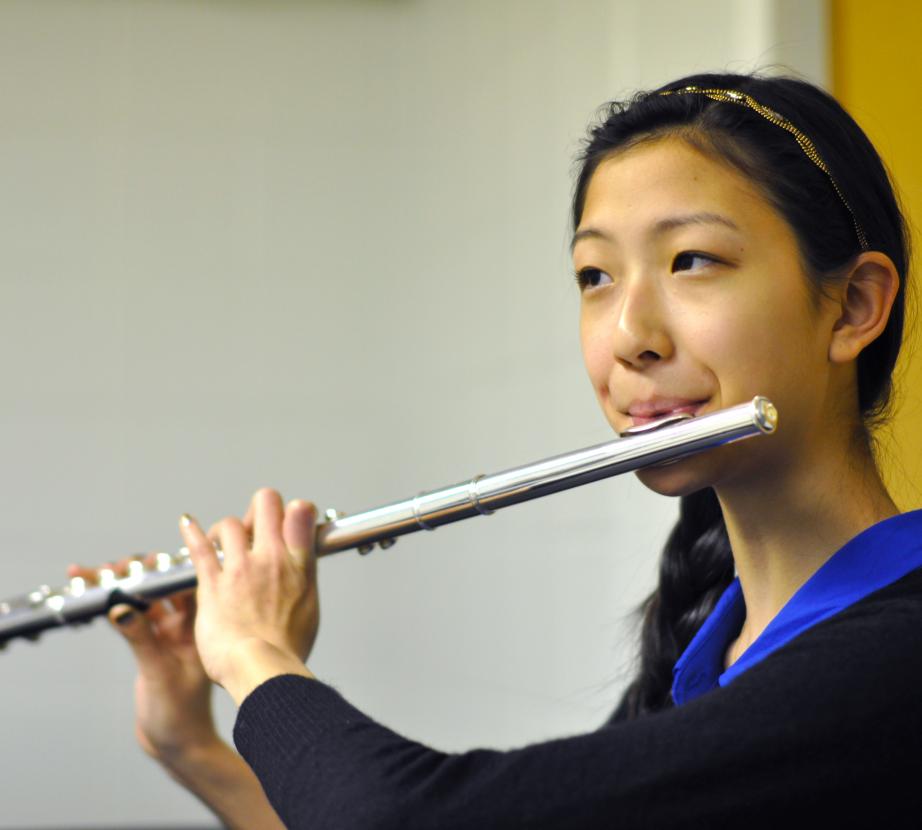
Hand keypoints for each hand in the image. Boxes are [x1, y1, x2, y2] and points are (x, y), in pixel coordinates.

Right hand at [67, 557, 217, 764]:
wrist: (180, 745)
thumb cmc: (182, 714)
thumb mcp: (158, 672)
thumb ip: (140, 639)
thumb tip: (120, 607)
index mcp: (200, 625)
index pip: (185, 585)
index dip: (165, 569)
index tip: (142, 561)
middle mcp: (186, 625)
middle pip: (160, 588)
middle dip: (136, 573)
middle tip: (111, 566)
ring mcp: (168, 635)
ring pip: (143, 601)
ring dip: (121, 587)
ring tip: (93, 574)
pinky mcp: (151, 646)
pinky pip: (132, 619)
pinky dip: (114, 607)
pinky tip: (96, 596)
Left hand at [181, 488, 318, 702]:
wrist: (264, 670)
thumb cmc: (287, 647)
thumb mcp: (310, 605)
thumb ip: (303, 575)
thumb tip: (303, 559)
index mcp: (299, 564)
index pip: (301, 511)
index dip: (295, 509)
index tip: (289, 519)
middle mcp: (271, 558)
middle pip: (265, 503)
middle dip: (260, 508)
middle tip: (255, 527)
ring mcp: (240, 568)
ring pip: (230, 524)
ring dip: (225, 530)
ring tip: (222, 543)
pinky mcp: (213, 584)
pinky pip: (199, 548)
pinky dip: (191, 532)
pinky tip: (186, 523)